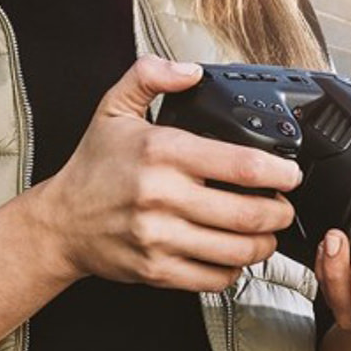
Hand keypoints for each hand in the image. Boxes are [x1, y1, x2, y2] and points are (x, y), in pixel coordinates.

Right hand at [31, 55, 302, 292]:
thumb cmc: (92, 167)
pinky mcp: (157, 270)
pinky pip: (213, 279)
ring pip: (236, 250)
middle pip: (248, 213)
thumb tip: (191, 71)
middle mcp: (162, 196)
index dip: (280, 172)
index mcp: (161, 152)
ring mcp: (159, 237)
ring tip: (265, 231)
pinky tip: (233, 253)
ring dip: (264, 243)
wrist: (60, 222)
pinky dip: (234, 269)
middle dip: (280, 212)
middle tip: (283, 206)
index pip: (242, 165)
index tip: (290, 173)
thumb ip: (151, 76)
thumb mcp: (114, 107)